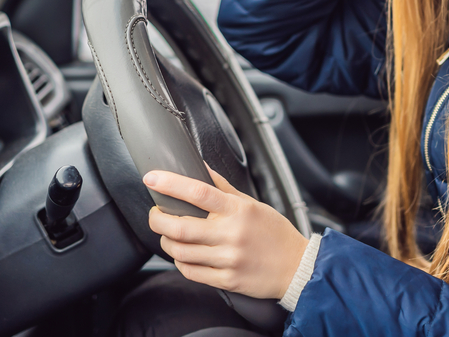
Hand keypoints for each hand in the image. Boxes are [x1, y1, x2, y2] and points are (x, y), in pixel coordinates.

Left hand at [144, 165, 308, 299]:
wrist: (296, 267)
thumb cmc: (274, 233)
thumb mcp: (252, 204)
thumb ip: (224, 188)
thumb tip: (200, 168)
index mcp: (237, 210)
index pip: (198, 192)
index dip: (170, 184)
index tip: (152, 178)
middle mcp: (231, 234)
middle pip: (180, 227)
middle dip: (157, 220)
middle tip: (155, 214)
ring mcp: (228, 259)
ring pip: (180, 251)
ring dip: (167, 242)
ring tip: (170, 235)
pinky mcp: (226, 280)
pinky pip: (190, 272)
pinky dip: (180, 261)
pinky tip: (184, 254)